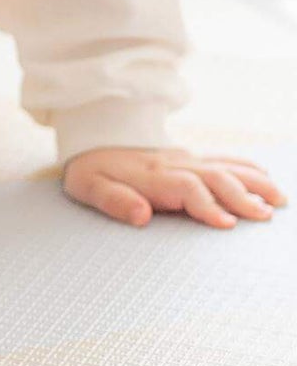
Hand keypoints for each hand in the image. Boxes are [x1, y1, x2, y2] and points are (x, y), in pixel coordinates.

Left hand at [63, 146, 284, 228]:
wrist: (91, 141)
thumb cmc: (91, 171)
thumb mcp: (88, 187)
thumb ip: (114, 201)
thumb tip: (141, 215)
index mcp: (150, 175)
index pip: (186, 188)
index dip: (207, 205)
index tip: (227, 224)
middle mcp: (173, 164)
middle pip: (214, 177)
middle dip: (242, 196)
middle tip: (264, 216)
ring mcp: (184, 158)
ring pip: (225, 166)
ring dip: (254, 182)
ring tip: (278, 201)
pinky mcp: (190, 156)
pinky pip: (224, 159)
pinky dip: (247, 167)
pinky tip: (266, 178)